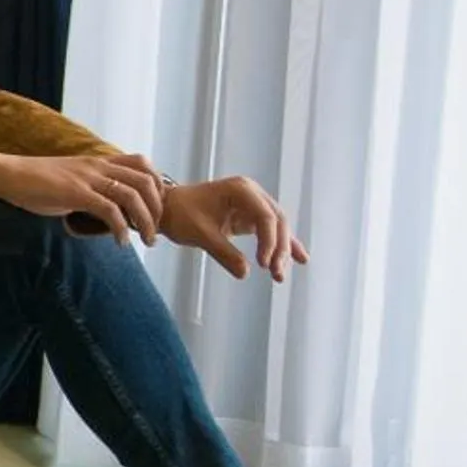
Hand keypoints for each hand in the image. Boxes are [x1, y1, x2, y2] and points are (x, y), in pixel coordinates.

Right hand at [0, 149, 167, 242]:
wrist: (8, 174)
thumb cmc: (34, 180)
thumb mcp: (70, 178)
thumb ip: (90, 187)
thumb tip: (102, 207)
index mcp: (98, 161)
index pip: (143, 164)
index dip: (157, 185)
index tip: (155, 208)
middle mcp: (98, 166)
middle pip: (146, 181)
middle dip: (158, 208)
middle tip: (155, 230)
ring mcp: (87, 179)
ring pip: (133, 197)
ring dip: (146, 222)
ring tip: (146, 240)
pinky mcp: (76, 193)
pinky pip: (110, 211)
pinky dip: (121, 229)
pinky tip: (120, 243)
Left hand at [162, 176, 307, 281]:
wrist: (167, 208)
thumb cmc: (180, 215)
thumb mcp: (200, 235)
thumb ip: (223, 252)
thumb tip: (245, 273)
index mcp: (240, 190)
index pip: (266, 216)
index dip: (269, 241)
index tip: (263, 264)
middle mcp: (251, 193)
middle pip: (276, 222)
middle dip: (279, 249)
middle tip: (276, 275)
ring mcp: (253, 203)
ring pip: (276, 228)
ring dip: (281, 251)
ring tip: (280, 276)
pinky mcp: (250, 215)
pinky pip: (270, 231)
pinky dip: (281, 245)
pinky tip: (300, 259)